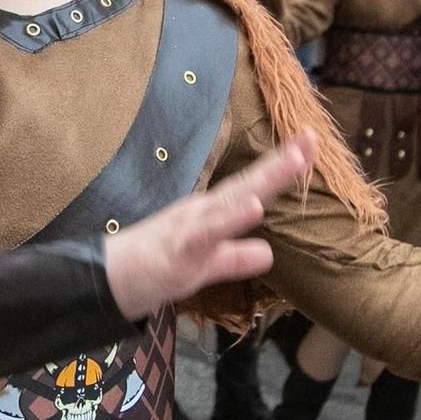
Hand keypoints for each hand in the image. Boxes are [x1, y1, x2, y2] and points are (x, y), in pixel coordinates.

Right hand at [103, 131, 317, 321]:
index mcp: (211, 215)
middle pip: (248, 183)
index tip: (310, 144)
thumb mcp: (205, 267)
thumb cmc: (153, 270)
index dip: (282, 169)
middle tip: (312, 137)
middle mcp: (203, 211)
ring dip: (264, 180)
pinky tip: (254, 207)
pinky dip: (232, 218)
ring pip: (233, 200)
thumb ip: (236, 258)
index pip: (252, 187)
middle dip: (281, 163)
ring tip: (293, 160)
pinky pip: (209, 232)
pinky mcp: (180, 248)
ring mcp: (191, 226)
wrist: (108, 283)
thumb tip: (268, 252)